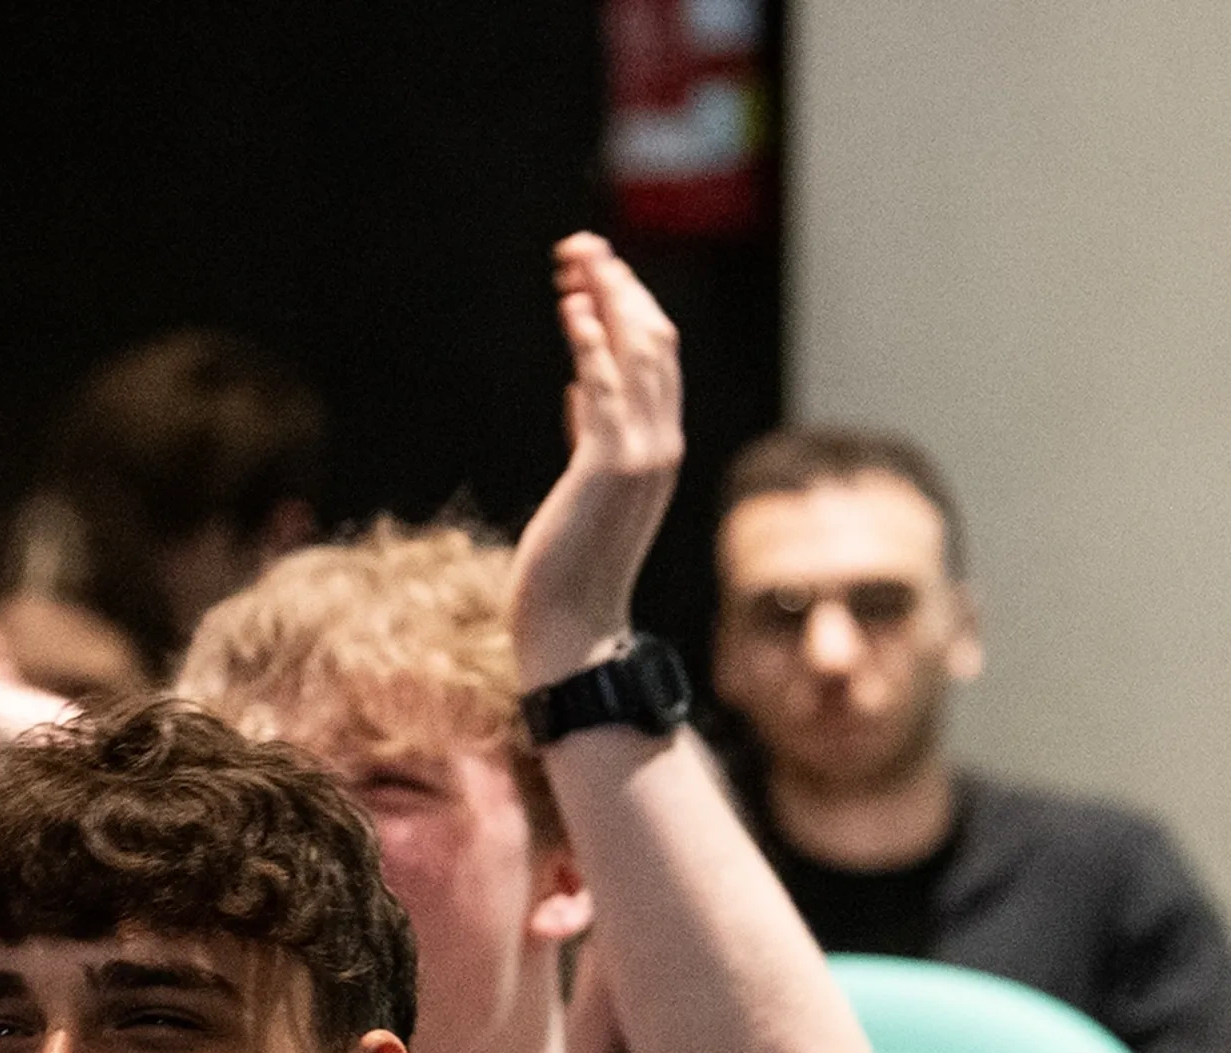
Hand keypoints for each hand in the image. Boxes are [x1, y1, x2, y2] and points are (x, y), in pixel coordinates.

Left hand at [509, 234, 684, 692]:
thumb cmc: (569, 572)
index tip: (595, 276)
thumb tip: (577, 393)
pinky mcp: (611, 466)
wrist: (573, 629)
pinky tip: (572, 307)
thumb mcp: (584, 492)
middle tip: (584, 247)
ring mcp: (642, 455)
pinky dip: (591, 341)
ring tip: (575, 257)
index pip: (656, 361)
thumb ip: (589, 440)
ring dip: (605, 297)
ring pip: (636, 353)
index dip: (628, 310)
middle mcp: (661, 445)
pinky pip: (606, 386)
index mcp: (659, 450)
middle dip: (620, 287)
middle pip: (653, 343)